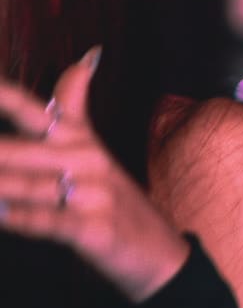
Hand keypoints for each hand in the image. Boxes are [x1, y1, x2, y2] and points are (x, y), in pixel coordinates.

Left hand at [0, 49, 193, 301]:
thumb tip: (88, 54)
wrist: (160, 253)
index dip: (5, 97)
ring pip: (30, 186)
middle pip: (23, 149)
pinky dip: (22, 219)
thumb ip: (76, 104)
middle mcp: (88, 161)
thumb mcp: (96, 149)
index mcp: (82, 140)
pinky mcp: (95, 229)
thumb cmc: (115, 199)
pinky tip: (0, 214)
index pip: (37, 110)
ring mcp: (94, 195)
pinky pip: (50, 222)